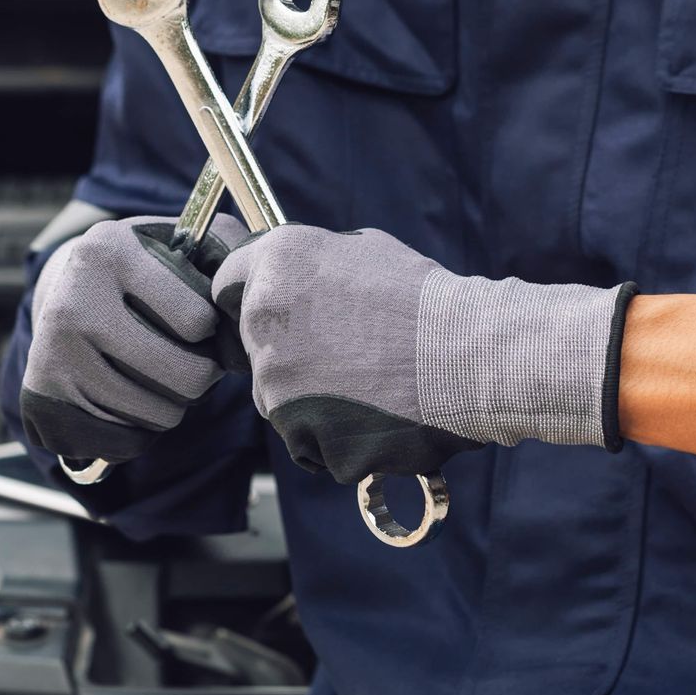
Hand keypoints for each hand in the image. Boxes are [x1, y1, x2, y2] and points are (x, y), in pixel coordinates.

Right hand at [21, 214, 248, 463]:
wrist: (62, 295)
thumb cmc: (141, 272)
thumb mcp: (178, 242)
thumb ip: (227, 246)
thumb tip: (253, 280)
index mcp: (110, 251)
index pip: (198, 320)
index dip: (210, 329)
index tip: (197, 320)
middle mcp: (73, 300)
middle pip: (186, 377)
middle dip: (200, 375)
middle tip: (186, 359)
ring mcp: (54, 354)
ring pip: (160, 415)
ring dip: (173, 405)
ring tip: (155, 376)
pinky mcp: (45, 399)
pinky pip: (126, 442)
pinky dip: (140, 431)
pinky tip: (127, 399)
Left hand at [212, 226, 634, 482]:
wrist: (467, 355)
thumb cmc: (426, 299)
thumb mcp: (363, 252)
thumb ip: (312, 266)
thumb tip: (294, 277)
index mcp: (275, 267)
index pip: (228, 283)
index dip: (252, 296)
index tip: (278, 312)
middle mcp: (263, 320)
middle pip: (255, 347)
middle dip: (289, 352)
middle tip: (345, 354)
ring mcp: (277, 383)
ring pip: (279, 399)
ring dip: (311, 399)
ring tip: (368, 387)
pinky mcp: (301, 435)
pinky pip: (310, 441)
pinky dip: (337, 437)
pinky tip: (375, 416)